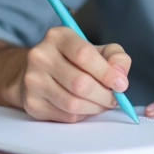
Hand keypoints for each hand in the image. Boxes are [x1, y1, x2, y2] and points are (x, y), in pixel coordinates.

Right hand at [16, 27, 131, 122]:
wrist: (40, 72)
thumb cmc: (75, 60)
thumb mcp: (98, 50)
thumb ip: (116, 58)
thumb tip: (120, 77)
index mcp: (58, 36)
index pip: (84, 54)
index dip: (107, 73)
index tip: (121, 84)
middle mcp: (40, 56)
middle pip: (80, 83)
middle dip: (104, 95)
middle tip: (114, 98)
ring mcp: (33, 80)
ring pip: (73, 103)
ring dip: (95, 107)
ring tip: (102, 103)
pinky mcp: (32, 103)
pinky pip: (65, 116)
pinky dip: (82, 115)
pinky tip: (85, 106)